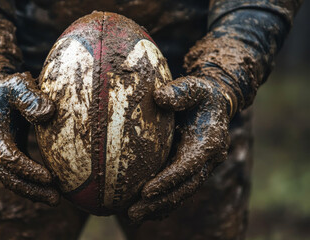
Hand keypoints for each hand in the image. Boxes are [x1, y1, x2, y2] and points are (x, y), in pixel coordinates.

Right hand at [0, 72, 59, 205]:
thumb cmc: (7, 90)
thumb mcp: (17, 85)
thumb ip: (30, 97)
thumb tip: (48, 113)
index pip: (8, 157)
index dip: (28, 169)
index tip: (49, 177)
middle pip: (9, 176)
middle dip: (33, 189)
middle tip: (56, 198)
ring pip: (12, 181)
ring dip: (33, 192)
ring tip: (56, 200)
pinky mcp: (3, 160)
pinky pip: (15, 178)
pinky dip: (30, 187)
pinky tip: (48, 192)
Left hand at [128, 75, 235, 222]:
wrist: (217, 102)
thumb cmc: (201, 93)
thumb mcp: (194, 86)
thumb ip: (180, 91)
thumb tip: (159, 97)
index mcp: (209, 142)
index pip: (187, 166)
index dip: (168, 180)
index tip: (145, 191)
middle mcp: (208, 160)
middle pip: (184, 188)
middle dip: (160, 202)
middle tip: (133, 213)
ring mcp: (201, 167)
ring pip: (181, 194)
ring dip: (158, 208)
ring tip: (132, 217)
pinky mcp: (193, 170)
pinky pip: (179, 191)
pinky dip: (163, 203)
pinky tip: (144, 212)